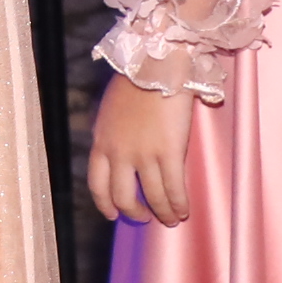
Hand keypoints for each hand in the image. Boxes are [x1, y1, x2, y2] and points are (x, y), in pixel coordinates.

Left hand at [89, 75, 196, 226]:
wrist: (155, 63)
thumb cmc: (136, 80)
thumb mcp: (111, 110)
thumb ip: (113, 134)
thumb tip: (120, 150)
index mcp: (101, 141)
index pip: (97, 183)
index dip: (104, 203)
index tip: (112, 214)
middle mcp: (119, 152)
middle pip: (122, 196)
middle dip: (134, 212)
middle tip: (145, 217)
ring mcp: (144, 154)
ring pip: (153, 196)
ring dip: (163, 212)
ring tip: (171, 219)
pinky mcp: (169, 152)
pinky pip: (174, 189)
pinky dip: (179, 204)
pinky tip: (184, 211)